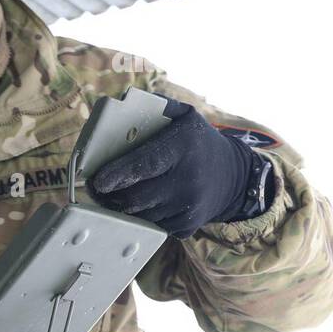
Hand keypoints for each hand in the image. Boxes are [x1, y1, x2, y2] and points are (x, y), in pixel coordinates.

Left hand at [87, 96, 260, 238]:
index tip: (97, 181)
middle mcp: (189, 179)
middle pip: (136, 196)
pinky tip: (146, 203)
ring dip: (124, 206)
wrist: (234, 176)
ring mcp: (190, 207)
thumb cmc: (197, 141)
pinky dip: (142, 217)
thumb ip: (155, 109)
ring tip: (119, 194)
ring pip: (140, 214)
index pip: (145, 164)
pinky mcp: (188, 226)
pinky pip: (152, 225)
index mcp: (184, 147)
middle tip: (97, 189)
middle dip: (111, 195)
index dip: (118, 174)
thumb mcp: (184, 116)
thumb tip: (118, 105)